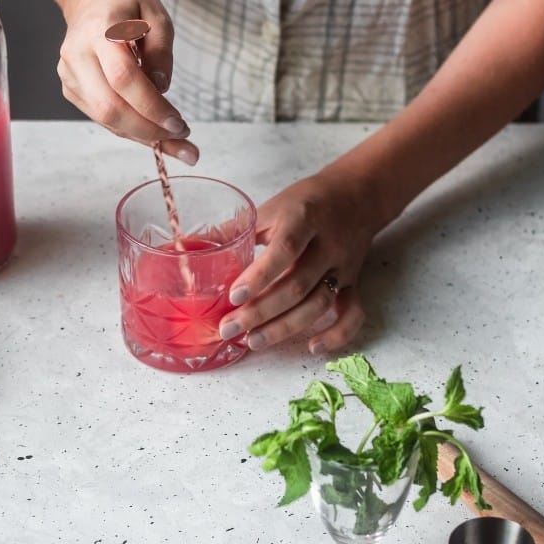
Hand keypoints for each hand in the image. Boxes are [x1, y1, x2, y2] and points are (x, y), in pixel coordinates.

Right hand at [56, 0, 195, 163]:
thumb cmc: (129, 7)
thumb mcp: (158, 17)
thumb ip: (161, 52)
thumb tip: (161, 89)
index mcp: (100, 31)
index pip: (123, 78)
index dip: (151, 106)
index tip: (179, 124)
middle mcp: (77, 54)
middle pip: (109, 106)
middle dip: (148, 130)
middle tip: (183, 139)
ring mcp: (69, 73)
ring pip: (104, 118)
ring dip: (142, 136)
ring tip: (177, 144)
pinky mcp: (71, 87)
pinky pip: (101, 117)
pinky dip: (130, 129)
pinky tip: (155, 131)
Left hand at [217, 169, 381, 355]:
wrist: (357, 195)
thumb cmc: (307, 202)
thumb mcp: (271, 207)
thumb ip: (235, 230)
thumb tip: (185, 249)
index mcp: (305, 219)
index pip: (286, 249)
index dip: (260, 275)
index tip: (234, 296)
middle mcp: (328, 245)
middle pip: (298, 284)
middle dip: (261, 311)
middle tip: (229, 329)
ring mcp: (344, 267)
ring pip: (319, 303)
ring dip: (286, 327)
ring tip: (253, 341)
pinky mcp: (354, 282)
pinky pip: (352, 313)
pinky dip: (337, 334)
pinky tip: (312, 347)